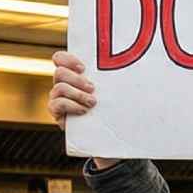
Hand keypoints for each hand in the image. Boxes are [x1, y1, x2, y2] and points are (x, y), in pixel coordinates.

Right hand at [49, 51, 120, 168]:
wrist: (105, 133)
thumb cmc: (112, 107)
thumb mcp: (113, 90)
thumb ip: (115, 77)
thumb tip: (136, 66)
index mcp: (73, 74)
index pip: (60, 58)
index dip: (67, 59)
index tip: (83, 67)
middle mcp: (63, 83)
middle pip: (60, 72)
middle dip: (77, 79)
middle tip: (93, 88)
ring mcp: (58, 98)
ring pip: (59, 87)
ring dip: (77, 93)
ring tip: (93, 102)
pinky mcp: (57, 113)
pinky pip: (57, 104)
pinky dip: (72, 106)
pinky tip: (84, 110)